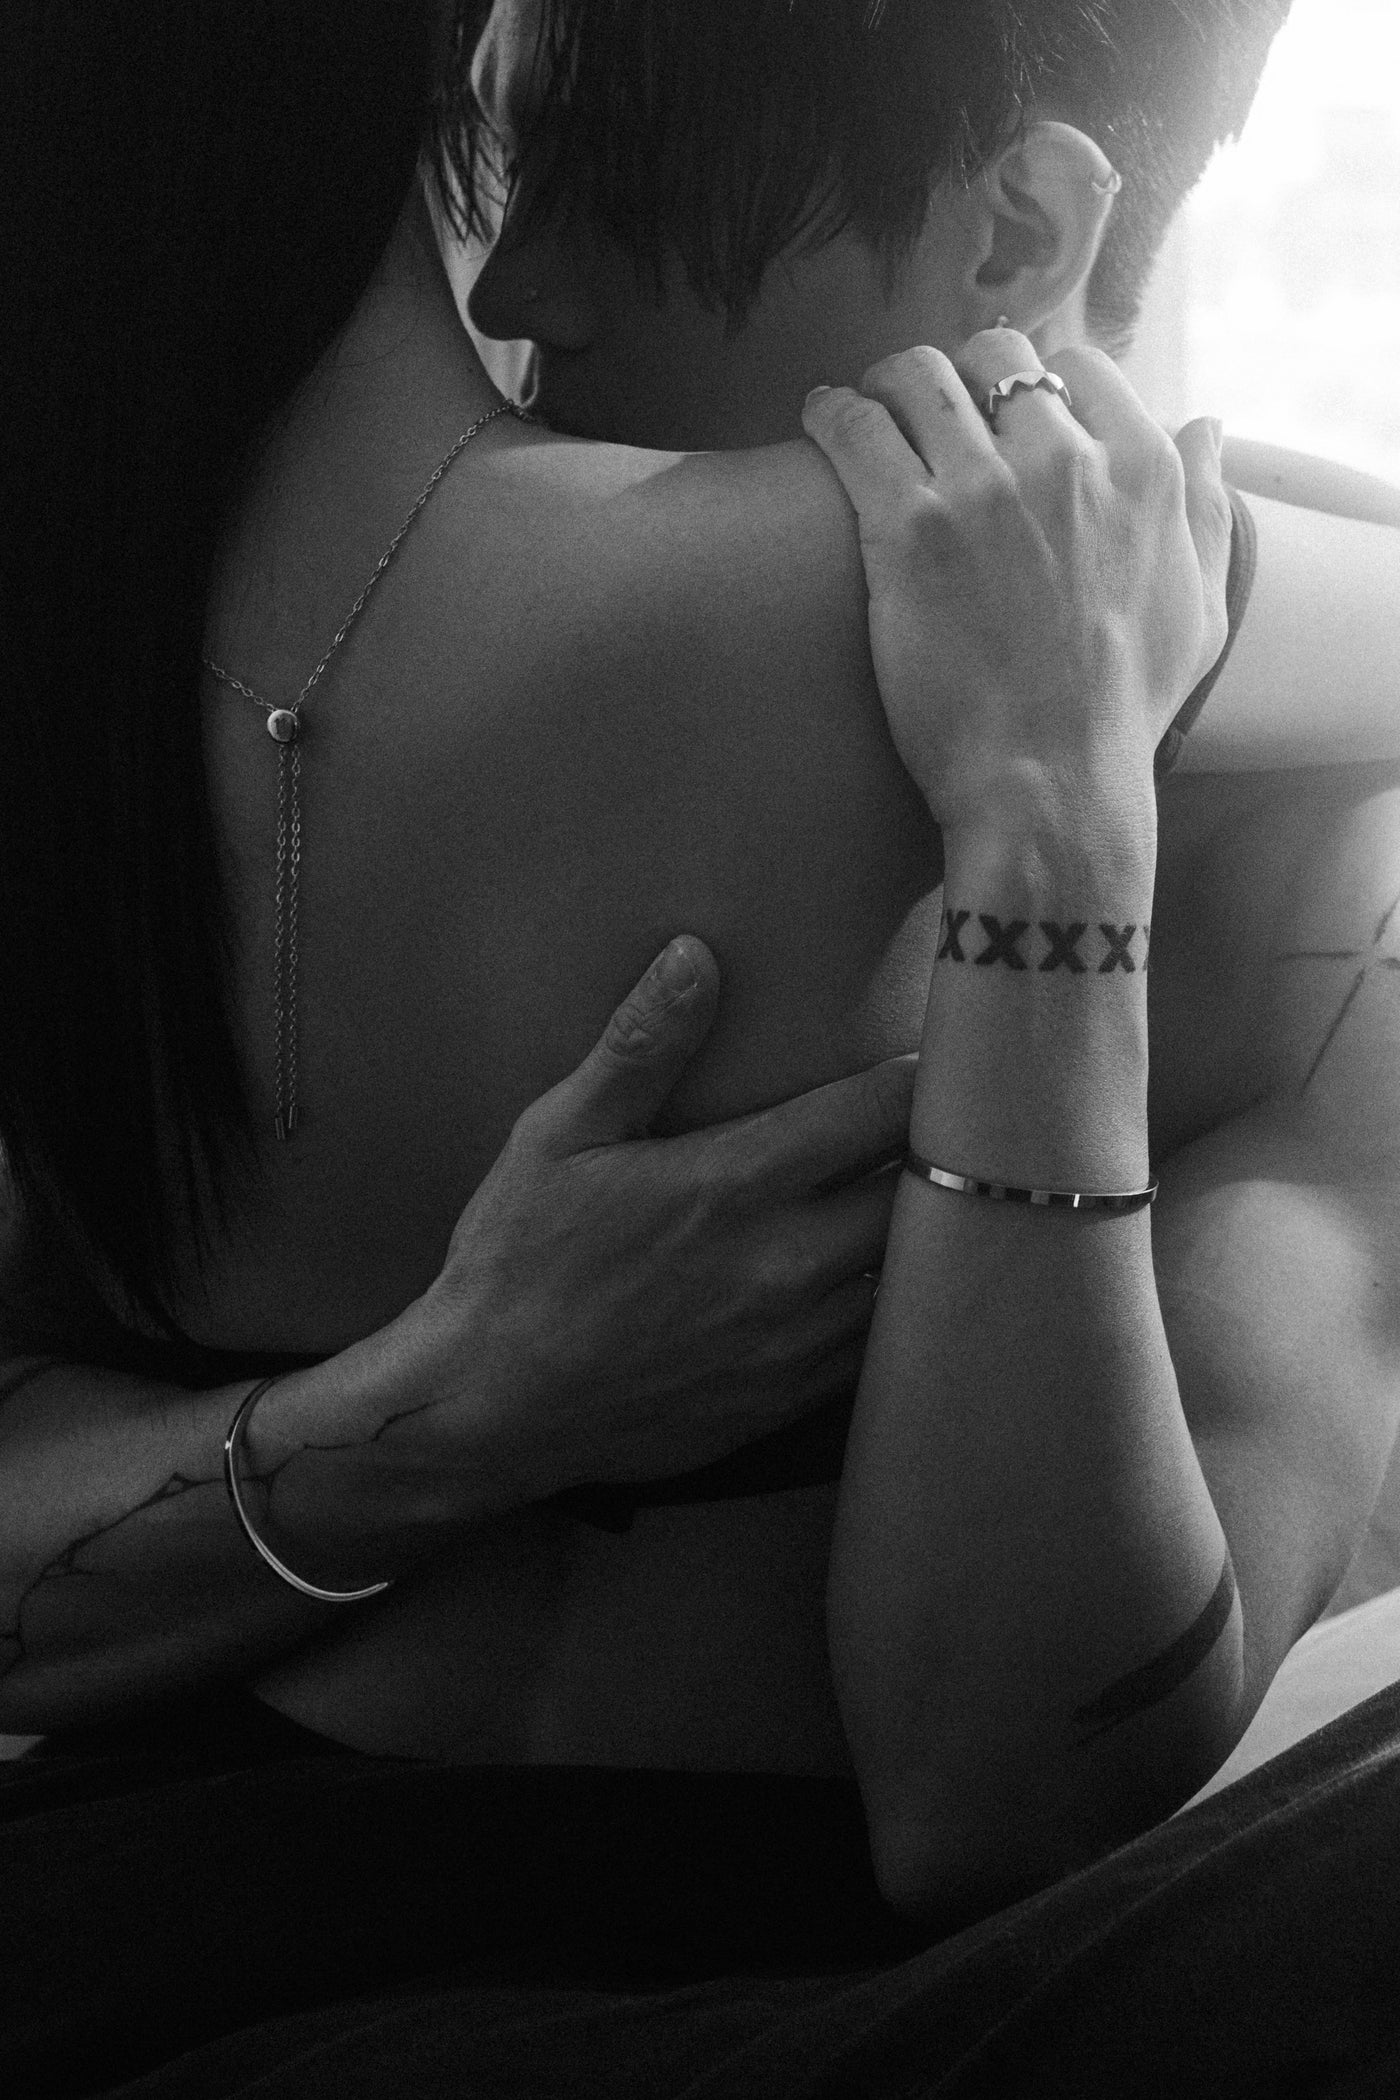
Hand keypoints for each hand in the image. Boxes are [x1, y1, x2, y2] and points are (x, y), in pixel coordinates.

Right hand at [398, 936, 913, 1506]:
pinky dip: (890, 1308)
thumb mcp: (558, 1137)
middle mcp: (783, 1266)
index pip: (877, 1116)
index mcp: (733, 1185)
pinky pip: (879, 1349)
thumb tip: (694, 955)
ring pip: (912, 1279)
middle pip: (919, 1197)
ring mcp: (793, 1344)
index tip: (929, 1058)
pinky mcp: (787, 1402)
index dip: (918, 1080)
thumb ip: (640, 1048)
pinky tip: (874, 1282)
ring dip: (921, 1235)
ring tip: (919, 1198)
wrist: (488, 1409)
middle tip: (942, 1125)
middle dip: (937, 1154)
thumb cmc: (516, 1261)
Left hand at [802, 328, 1230, 837]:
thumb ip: (1205, 506)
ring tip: (867, 405)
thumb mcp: (1201, 608)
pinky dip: (832, 413)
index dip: (1037, 385)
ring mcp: (982, 490)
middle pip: (997, 359)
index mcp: (1141, 470)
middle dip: (961, 373)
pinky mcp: (907, 529)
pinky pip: (857, 429)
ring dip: (889, 382)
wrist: (1051, 782)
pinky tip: (820, 419)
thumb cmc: (1124, 713)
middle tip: (930, 408)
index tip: (1006, 414)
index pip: (1079, 369)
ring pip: (919, 377)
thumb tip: (1205, 426)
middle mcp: (1064, 462)